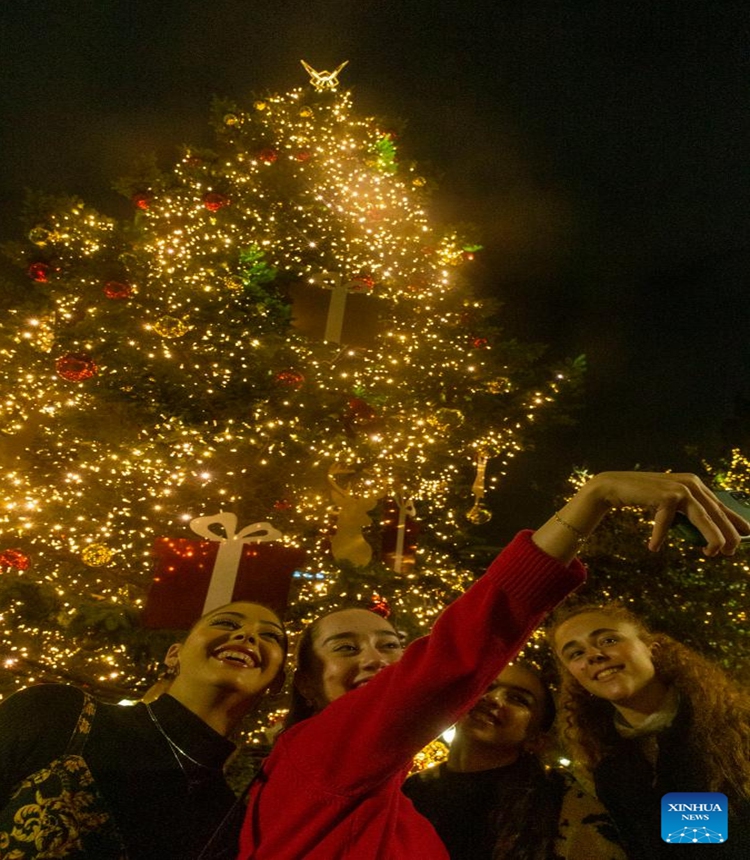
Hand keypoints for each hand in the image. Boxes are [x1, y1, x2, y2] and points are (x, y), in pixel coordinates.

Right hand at [533, 471, 749, 561]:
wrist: (614, 487)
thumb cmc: (643, 498)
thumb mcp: (670, 507)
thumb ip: (687, 515)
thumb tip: (706, 538)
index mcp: (695, 484)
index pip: (721, 506)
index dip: (736, 521)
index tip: (748, 535)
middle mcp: (692, 483)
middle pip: (717, 514)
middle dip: (727, 536)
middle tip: (729, 553)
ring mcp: (680, 488)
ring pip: (704, 519)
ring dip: (710, 539)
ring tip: (710, 554)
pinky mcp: (666, 495)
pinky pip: (668, 523)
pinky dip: (659, 536)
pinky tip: (653, 547)